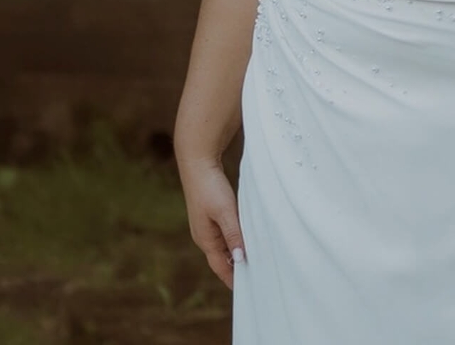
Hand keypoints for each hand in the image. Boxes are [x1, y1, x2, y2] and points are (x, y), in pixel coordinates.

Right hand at [179, 159, 246, 288]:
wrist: (198, 163)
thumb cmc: (210, 187)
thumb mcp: (225, 212)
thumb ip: (233, 234)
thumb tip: (241, 258)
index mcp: (205, 239)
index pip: (221, 266)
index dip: (233, 278)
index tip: (247, 290)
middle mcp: (204, 236)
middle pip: (222, 260)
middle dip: (236, 270)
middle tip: (256, 279)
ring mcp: (206, 227)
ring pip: (225, 248)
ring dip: (237, 255)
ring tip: (255, 263)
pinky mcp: (211, 217)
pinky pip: (225, 236)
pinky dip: (236, 242)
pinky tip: (247, 241)